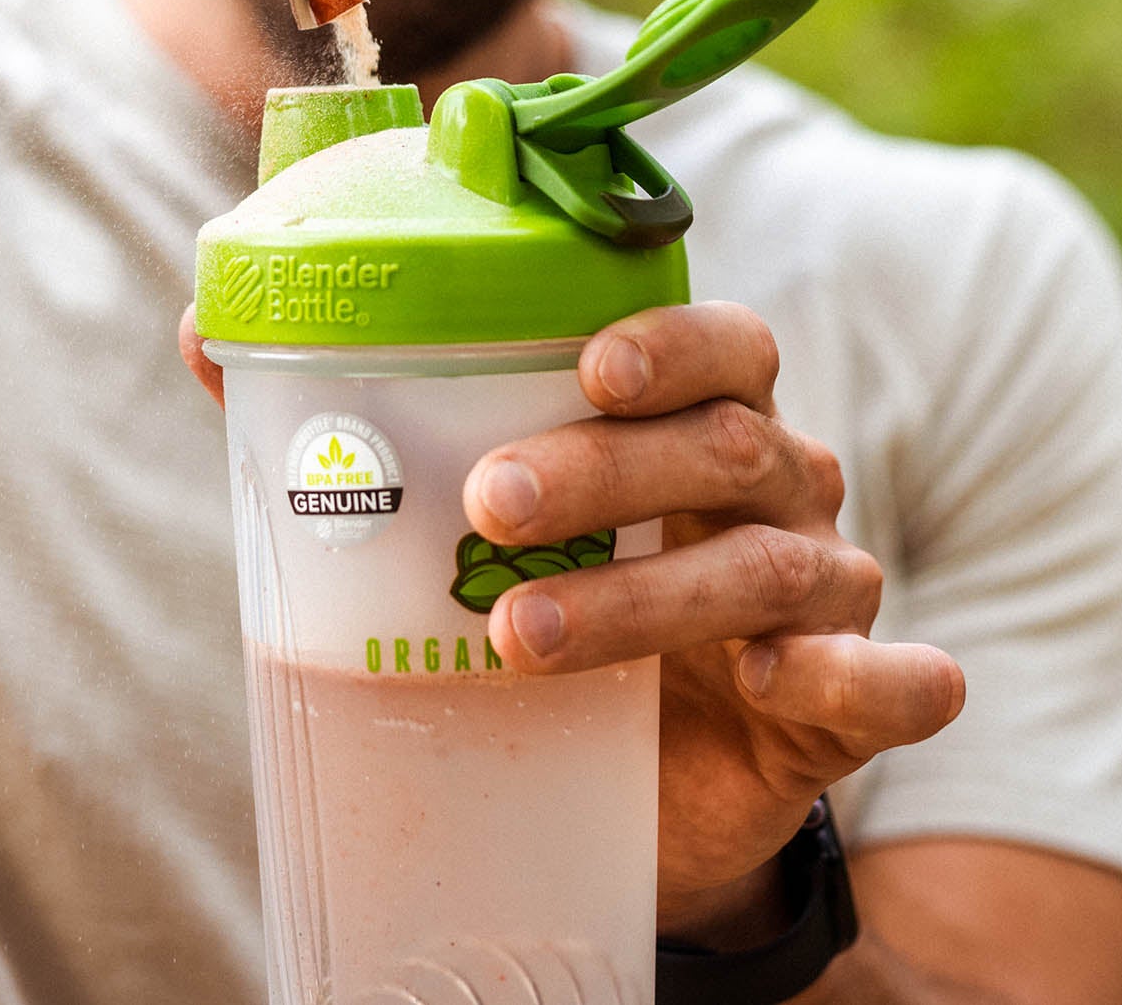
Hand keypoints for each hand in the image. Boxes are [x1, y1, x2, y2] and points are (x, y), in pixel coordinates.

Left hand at [458, 301, 965, 938]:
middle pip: (724, 449)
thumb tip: (227, 364)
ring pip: (767, 571)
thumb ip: (406, 448)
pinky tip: (775, 677)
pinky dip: (852, 674)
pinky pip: (894, 684)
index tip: (588, 366)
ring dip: (642, 598)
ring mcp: (831, 594)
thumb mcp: (509, 527)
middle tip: (488, 504)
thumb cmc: (574, 599)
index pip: (725, 347)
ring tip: (518, 635)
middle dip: (602, 472)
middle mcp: (784, 492)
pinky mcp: (854, 707)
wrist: (651, 777)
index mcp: (712, 422)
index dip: (669, 343)